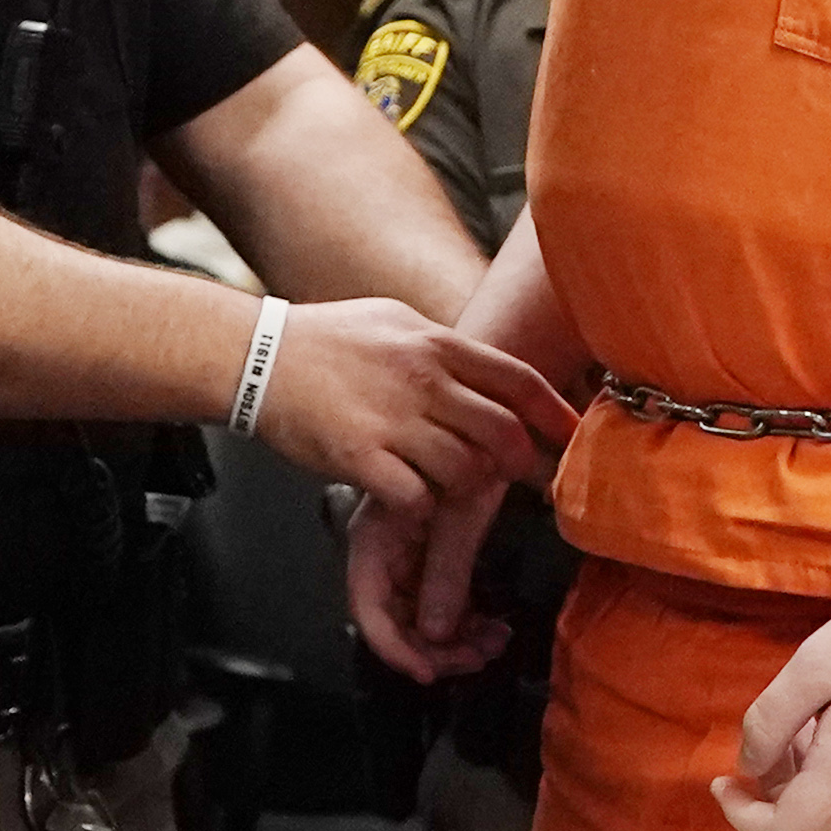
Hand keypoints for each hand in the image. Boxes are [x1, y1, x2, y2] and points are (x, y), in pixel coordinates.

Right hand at [250, 297, 571, 510]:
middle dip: (523, 465)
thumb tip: (482, 364)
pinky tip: (412, 500)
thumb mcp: (392, 322)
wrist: (254, 357)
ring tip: (456, 490)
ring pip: (465, 472)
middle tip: (527, 481)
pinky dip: (422, 508)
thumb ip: (441, 346)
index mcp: (434, 344)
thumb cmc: (322, 339)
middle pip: (503, 433)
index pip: (517, 379)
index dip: (555, 412)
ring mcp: (392, 420)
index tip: (576, 433)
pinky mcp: (361, 458)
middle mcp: (421, 380)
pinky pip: (417, 498)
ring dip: (468, 489)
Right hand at [348, 463, 518, 679]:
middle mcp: (389, 557)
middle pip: (398, 623)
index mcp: (377, 540)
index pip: (370, 610)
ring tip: (496, 640)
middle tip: (481, 655)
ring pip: (424, 621)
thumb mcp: (461, 511)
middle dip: (437, 650)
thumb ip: (447, 569)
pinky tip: (494, 627)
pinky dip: (467, 625)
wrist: (490, 425)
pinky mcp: (435, 560)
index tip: (430, 673)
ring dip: (456, 643)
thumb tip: (438, 635)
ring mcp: (412, 561)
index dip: (394, 649)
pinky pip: (444, 607)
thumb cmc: (470, 454)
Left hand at [714, 567, 830, 830]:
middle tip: (768, 749)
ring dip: (813, 785)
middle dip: (776, 800)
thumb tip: (751, 766)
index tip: (724, 781)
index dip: (744, 816)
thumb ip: (769, 722)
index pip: (785, 830)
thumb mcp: (812, 664)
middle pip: (815, 829)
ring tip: (808, 726)